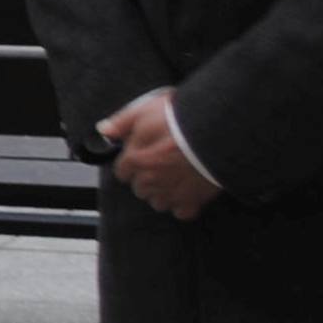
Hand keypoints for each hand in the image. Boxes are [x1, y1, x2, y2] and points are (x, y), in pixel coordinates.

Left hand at [98, 89, 219, 220]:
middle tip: (161, 166)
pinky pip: (181, 211)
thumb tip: (104, 130)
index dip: (131, 163)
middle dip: (146, 179)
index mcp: (136, 160)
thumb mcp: (146, 110)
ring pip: (157, 202)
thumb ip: (122, 122)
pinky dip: (183, 205)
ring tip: (175, 179)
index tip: (140, 158)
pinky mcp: (192, 200)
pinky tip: (188, 192)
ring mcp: (170, 193)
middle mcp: (149, 180)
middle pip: (140, 188)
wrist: (218, 133)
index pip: (122, 171)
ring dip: (162, 193)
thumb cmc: (183, 120)